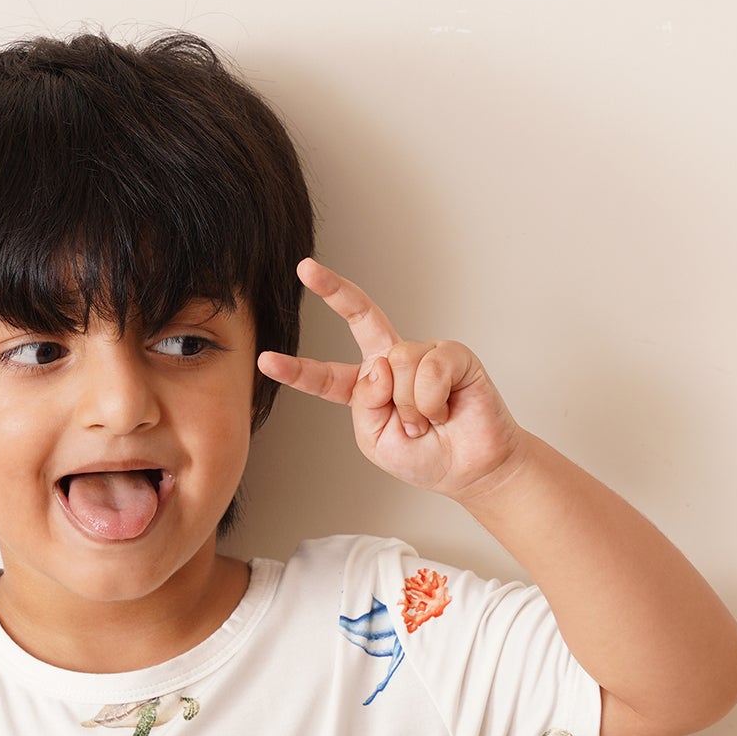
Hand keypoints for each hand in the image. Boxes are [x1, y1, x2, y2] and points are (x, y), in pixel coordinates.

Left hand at [257, 257, 530, 502]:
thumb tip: (380, 362)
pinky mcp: (452, 354)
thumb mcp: (375, 440)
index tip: (265, 360)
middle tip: (305, 267)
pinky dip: (432, 400)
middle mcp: (391, 363)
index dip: (296, 369)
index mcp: (365, 389)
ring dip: (410, 407)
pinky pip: (428, 368)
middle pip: (360, 316)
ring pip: (396, 364)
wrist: (471, 468)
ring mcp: (421, 354)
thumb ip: (364, 404)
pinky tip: (445, 410)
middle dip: (333, 290)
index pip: (325, 375)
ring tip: (427, 423)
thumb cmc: (425, 457)